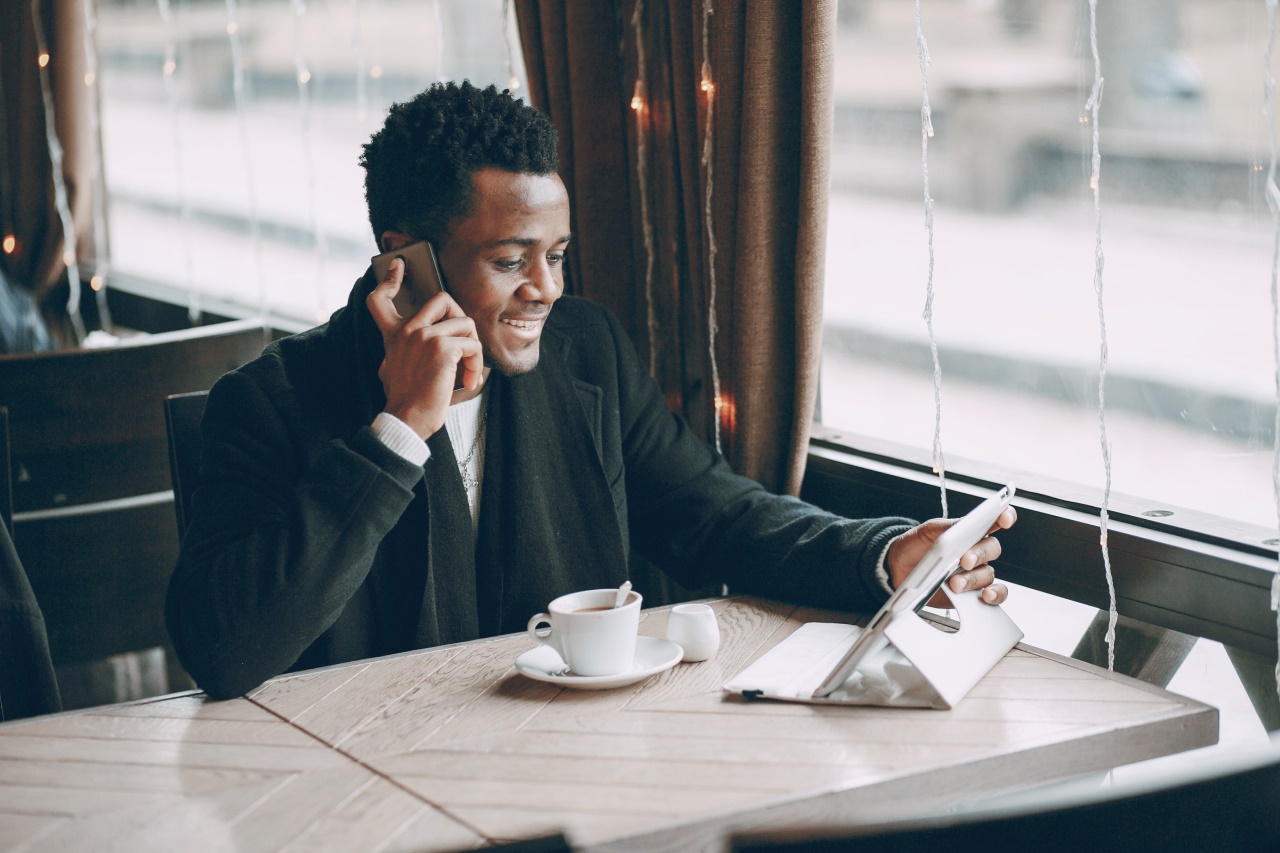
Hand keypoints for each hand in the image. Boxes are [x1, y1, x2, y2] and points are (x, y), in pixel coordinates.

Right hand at [366, 258, 484, 438]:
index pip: (381, 299)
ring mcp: (424, 336)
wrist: (407, 419)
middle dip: (462, 319)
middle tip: (464, 346)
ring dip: (474, 350)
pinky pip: (473, 345)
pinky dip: (477, 364)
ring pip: (466, 324)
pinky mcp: (443, 348)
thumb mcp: (393, 367)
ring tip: (468, 371)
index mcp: (393, 335)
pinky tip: (469, 381)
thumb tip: (426, 340)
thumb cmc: (406, 398)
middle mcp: (406, 330)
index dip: (389, 279)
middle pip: (443, 299)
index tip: (398, 266)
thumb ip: (405, 348)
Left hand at [886, 507, 1015, 606]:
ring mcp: (976, 572)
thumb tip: (966, 525)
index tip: (1004, 517)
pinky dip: (994, 595)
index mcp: (968, 531)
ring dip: (974, 579)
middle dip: (979, 554)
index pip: (993, 520)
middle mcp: (977, 551)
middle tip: (964, 560)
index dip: (1004, 516)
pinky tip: (983, 597)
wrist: (898, 570)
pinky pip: (995, 594)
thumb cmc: (915, 547)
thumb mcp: (927, 531)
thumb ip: (948, 527)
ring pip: (989, 574)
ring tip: (955, 584)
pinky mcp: (974, 592)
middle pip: (992, 549)